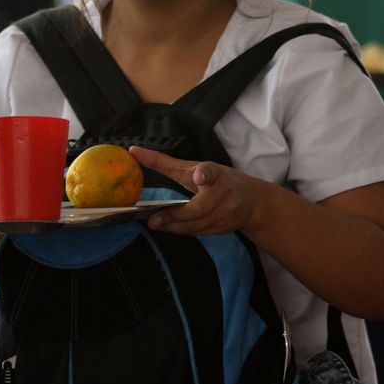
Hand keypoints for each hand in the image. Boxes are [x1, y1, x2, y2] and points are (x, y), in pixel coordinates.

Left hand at [128, 146, 262, 237]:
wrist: (251, 201)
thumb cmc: (216, 179)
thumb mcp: (193, 166)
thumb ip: (163, 162)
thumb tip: (133, 151)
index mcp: (216, 173)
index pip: (211, 172)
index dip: (204, 175)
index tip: (199, 176)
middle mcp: (224, 193)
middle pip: (198, 208)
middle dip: (175, 216)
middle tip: (153, 219)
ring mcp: (227, 213)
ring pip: (196, 224)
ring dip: (174, 226)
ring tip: (156, 223)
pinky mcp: (225, 227)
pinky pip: (199, 232)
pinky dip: (182, 230)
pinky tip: (169, 227)